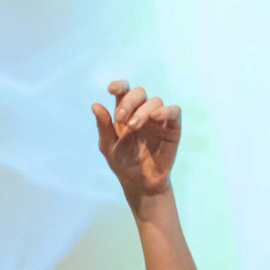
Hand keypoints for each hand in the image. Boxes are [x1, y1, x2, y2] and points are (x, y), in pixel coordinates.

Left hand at [92, 81, 180, 199]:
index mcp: (126, 112)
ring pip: (154, 101)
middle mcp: (142, 111)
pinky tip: (155, 117)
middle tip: (121, 118)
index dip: (119, 85)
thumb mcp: (108, 147)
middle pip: (139, 93)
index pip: (124, 91)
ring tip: (133, 127)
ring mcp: (159, 118)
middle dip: (129, 101)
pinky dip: (166, 110)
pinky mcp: (173, 127)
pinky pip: (174, 110)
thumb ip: (103, 127)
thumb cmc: (123, 164)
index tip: (111, 89)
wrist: (140, 183)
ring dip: (142, 111)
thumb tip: (95, 105)